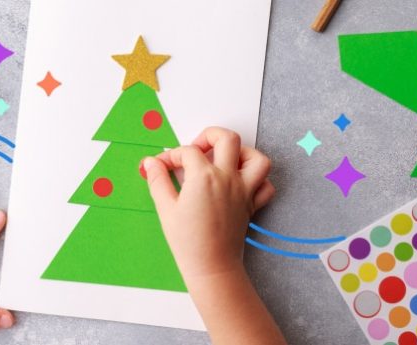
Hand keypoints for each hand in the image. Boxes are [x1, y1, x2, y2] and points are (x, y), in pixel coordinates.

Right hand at [143, 127, 273, 279]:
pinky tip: (240, 182)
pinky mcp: (252, 205)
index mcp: (203, 177)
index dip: (171, 155)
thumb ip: (158, 180)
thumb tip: (151, 163)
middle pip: (227, 139)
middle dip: (209, 135)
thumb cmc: (188, 241)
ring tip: (224, 159)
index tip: (162, 165)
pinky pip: (266, 184)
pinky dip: (257, 178)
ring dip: (241, 152)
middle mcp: (227, 178)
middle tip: (197, 148)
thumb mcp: (165, 208)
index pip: (187, 151)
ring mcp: (243, 190)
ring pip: (256, 157)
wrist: (211, 266)